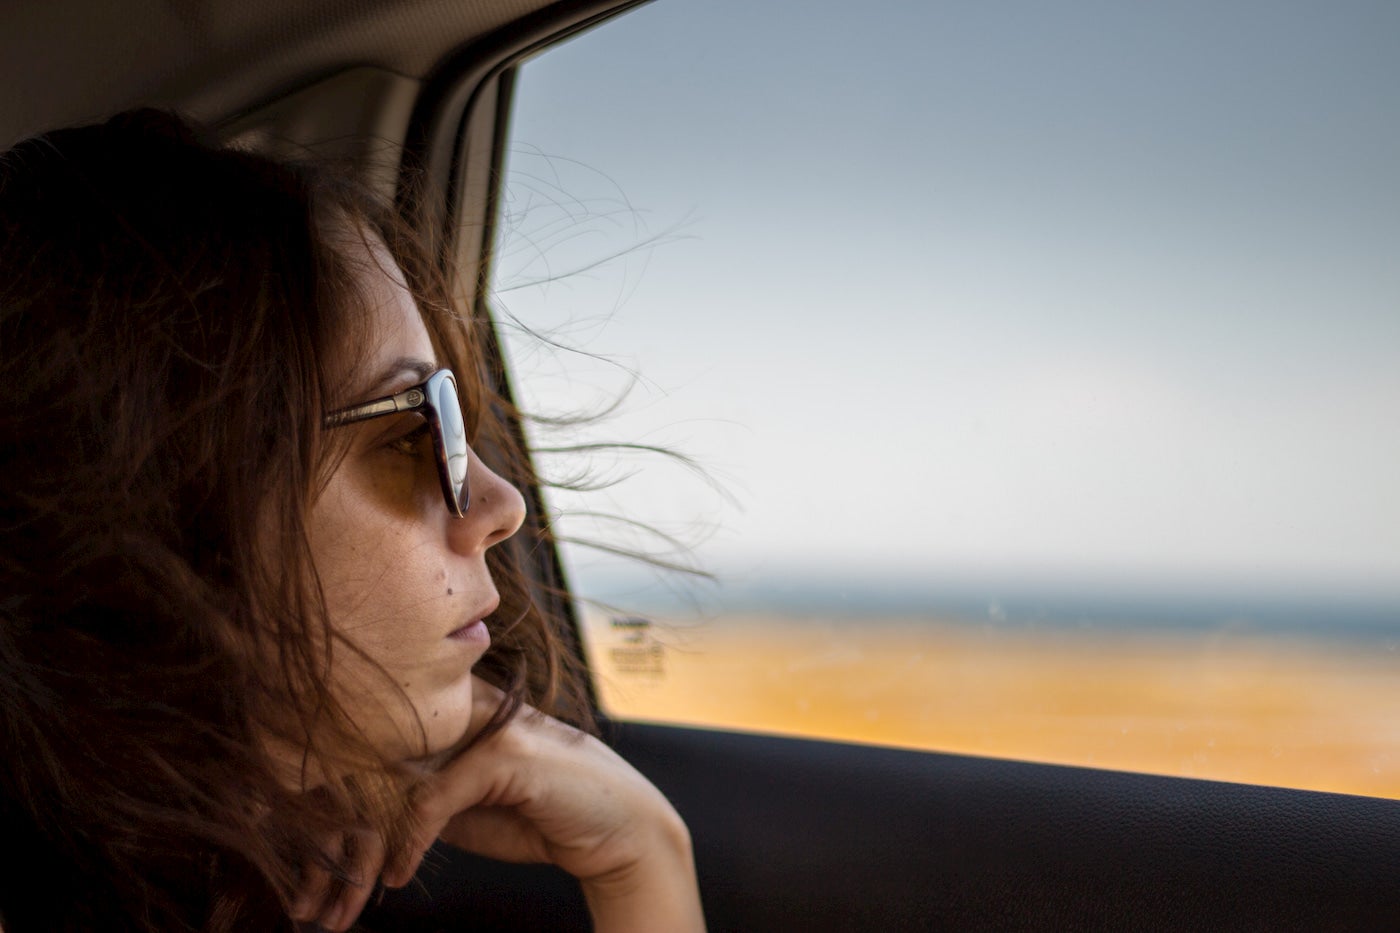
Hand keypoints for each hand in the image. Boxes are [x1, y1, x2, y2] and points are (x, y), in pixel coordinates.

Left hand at [297, 676, 704, 932]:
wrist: (617, 829)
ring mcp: (486, 722)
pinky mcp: (503, 752)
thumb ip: (420, 791)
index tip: (304, 825)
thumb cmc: (542, 814)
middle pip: (376, 745)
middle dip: (336, 810)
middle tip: (312, 864)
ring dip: (363, 836)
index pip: (379, 729)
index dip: (336, 777)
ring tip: (343, 883)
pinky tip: (397, 874)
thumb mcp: (465, 805)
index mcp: (456, 707)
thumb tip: (358, 807)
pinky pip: (433, 798)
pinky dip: (410, 842)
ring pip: (396, 771)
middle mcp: (466, 703)